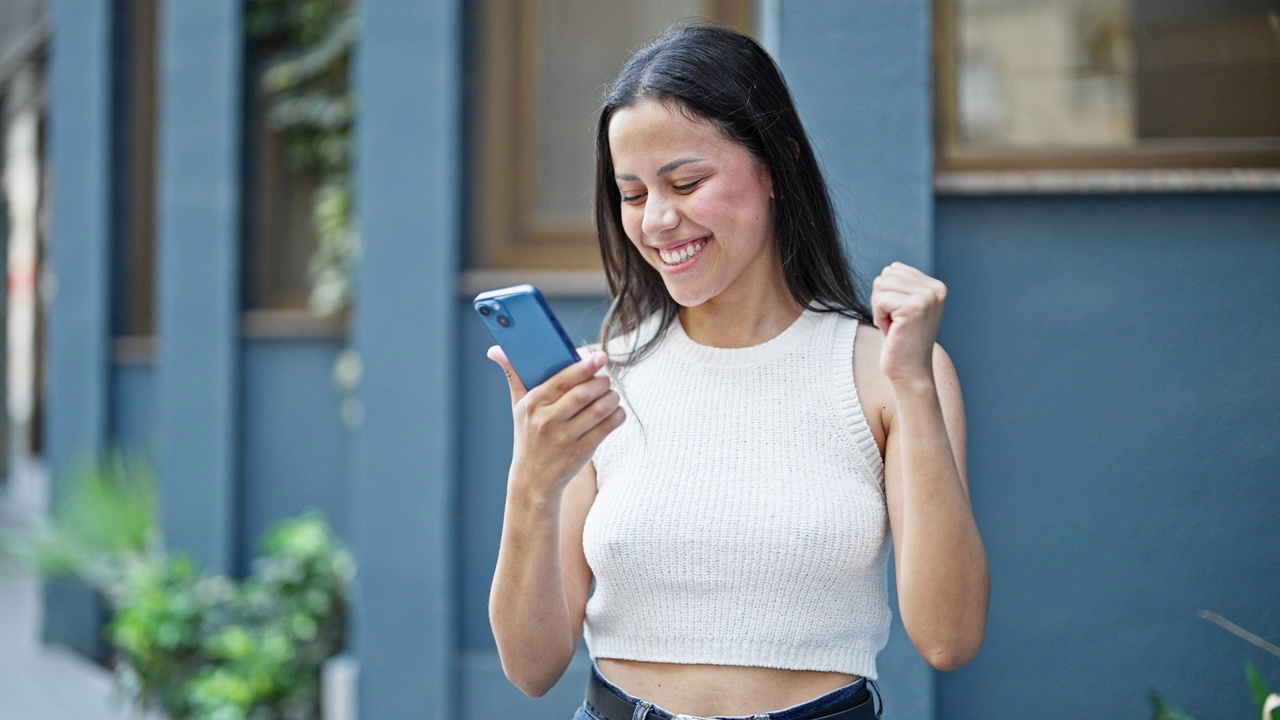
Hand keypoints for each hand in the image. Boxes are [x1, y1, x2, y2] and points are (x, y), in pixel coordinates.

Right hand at [487, 346, 624, 499]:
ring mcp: (565, 438)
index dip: (584, 366)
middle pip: (583, 393)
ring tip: (612, 394)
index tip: (600, 357)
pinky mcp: (582, 452)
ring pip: (599, 409)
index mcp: (533, 405)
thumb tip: (495, 351)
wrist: (532, 479)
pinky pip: (607, 427)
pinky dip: (617, 415)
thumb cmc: (528, 436)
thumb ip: (514, 376)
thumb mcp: (518, 407)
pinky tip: (616, 411)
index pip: (562, 380)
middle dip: (602, 382)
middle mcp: (547, 421)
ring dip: (612, 398)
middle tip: (606, 379)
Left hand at [871, 262, 946, 385]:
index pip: (894, 269)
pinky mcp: (914, 308)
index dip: (888, 294)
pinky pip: (880, 299)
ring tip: (894, 327)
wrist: (911, 373)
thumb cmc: (902, 342)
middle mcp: (935, 289)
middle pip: (886, 275)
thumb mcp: (905, 307)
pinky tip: (892, 331)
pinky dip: (879, 317)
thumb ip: (903, 285)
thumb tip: (890, 267)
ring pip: (881, 285)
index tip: (899, 316)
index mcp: (936, 286)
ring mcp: (927, 298)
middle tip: (895, 324)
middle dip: (882, 300)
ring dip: (880, 309)